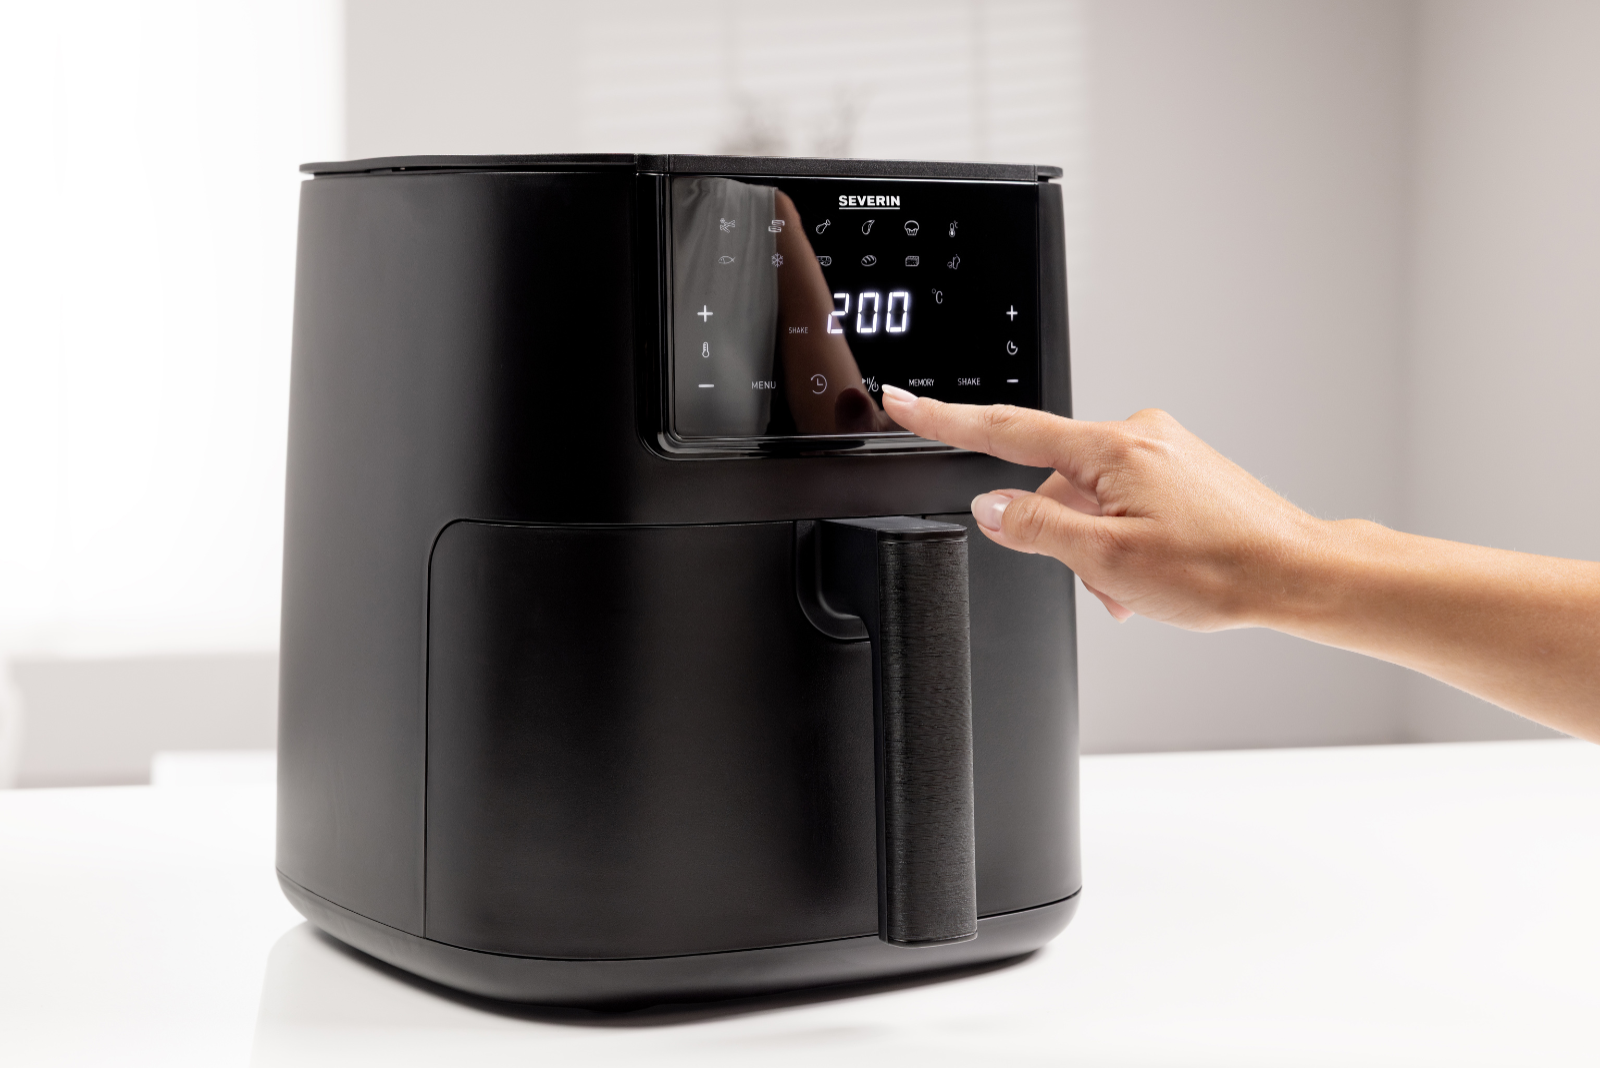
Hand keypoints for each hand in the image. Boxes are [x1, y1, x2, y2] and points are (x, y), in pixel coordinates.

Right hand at [879, 387, 1323, 628]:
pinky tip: (1146, 576)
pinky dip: (1120, 538)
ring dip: (1093, 545)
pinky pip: (1122, 498)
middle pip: (1053, 481)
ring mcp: (1161, 449)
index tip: (904, 402)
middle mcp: (1137, 435)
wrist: (1296, 572)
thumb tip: (991, 508)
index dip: (945, 420)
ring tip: (1134, 591)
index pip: (1006, 430)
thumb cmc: (1221, 568)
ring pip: (1089, 497)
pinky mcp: (1179, 467)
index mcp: (1112, 449)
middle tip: (1099, 584)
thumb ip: (1038, 528)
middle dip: (1058, 534)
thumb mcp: (1109, 560)